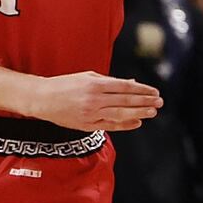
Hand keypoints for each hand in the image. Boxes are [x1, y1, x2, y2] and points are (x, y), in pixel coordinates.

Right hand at [26, 71, 161, 131]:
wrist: (43, 99)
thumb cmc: (66, 84)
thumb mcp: (88, 77)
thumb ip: (110, 81)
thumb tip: (131, 83)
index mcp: (95, 84)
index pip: (125, 87)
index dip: (142, 89)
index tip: (154, 91)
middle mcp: (94, 99)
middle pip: (125, 100)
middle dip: (145, 101)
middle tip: (159, 102)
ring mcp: (91, 113)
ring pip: (120, 114)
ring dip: (139, 113)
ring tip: (152, 112)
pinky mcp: (87, 125)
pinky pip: (110, 125)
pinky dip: (125, 124)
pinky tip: (137, 122)